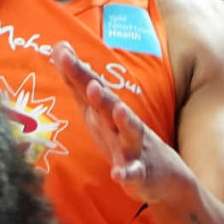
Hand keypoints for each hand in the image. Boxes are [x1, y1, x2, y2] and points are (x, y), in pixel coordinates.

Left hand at [49, 43, 194, 208]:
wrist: (164, 172)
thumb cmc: (121, 136)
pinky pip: (133, 172)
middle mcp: (122, 124)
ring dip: (124, 121)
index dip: (77, 71)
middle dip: (101, 94)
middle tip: (91, 83)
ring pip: (129, 132)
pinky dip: (127, 173)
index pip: (91, 86)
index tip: (62, 52)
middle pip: (110, 106)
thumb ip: (77, 82)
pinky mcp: (139, 172)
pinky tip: (118, 174)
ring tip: (118, 111)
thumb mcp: (95, 110)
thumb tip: (59, 48)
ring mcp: (133, 146)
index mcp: (107, 110)